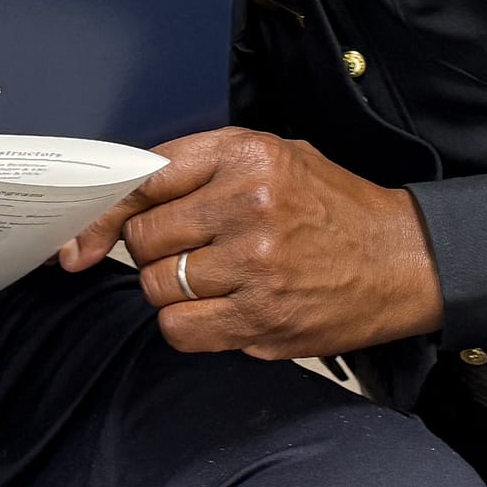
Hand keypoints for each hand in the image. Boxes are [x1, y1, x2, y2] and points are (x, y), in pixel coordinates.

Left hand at [62, 128, 441, 360]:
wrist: (404, 258)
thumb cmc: (333, 205)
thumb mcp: (275, 156)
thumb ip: (203, 169)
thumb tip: (125, 201)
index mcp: (246, 156)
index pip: (146, 179)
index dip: (106, 210)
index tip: (82, 235)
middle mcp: (247, 206)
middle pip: (144, 238)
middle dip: (151, 249)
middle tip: (184, 250)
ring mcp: (255, 267)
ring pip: (157, 286)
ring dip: (169, 288)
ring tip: (208, 278)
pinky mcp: (263, 320)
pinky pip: (181, 330)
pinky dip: (186, 325)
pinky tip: (215, 310)